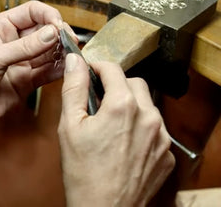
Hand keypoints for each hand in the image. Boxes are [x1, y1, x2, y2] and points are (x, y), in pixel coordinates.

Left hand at [0, 1, 75, 131]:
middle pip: (45, 31)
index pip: (32, 12)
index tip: (59, 27)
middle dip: (59, 35)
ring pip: (49, 53)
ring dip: (62, 53)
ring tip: (73, 56)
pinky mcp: (26, 82)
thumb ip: (24, 47)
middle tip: (70, 43)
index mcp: (1, 27)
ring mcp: (21, 63)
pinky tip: (67, 69)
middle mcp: (14, 42)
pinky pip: (47, 73)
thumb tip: (52, 33)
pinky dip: (58, 70)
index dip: (48, 16)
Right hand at [58, 54, 174, 205]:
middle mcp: (148, 117)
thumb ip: (74, 88)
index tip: (89, 72)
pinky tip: (123, 143)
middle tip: (98, 99)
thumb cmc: (83, 173)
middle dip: (116, 85)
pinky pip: (155, 130)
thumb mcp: (69, 125)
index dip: (97, 67)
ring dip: (130, 106)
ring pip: (147, 106)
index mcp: (123, 106)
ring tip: (110, 125)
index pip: (113, 69)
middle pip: (134, 83)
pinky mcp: (166, 154)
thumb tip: (74, 62)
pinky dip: (140, 128)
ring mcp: (161, 137)